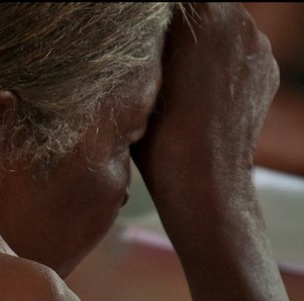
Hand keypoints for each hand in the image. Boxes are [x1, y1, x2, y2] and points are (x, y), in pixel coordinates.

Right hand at [131, 3, 278, 207]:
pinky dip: (221, 65)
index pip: (174, 3)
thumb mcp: (137, 74)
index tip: (143, 36)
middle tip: (158, 56)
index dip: (155, 17)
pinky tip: (201, 94)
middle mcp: (235, 19)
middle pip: (203, 7)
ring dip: (201, 43)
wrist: (201, 178)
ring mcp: (256, 44)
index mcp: (200, 14)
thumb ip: (146, 38)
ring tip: (179, 79)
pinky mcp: (267, 68)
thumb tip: (147, 24)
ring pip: (223, 27)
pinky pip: (239, 52)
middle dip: (181, 26)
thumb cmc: (157, 131)